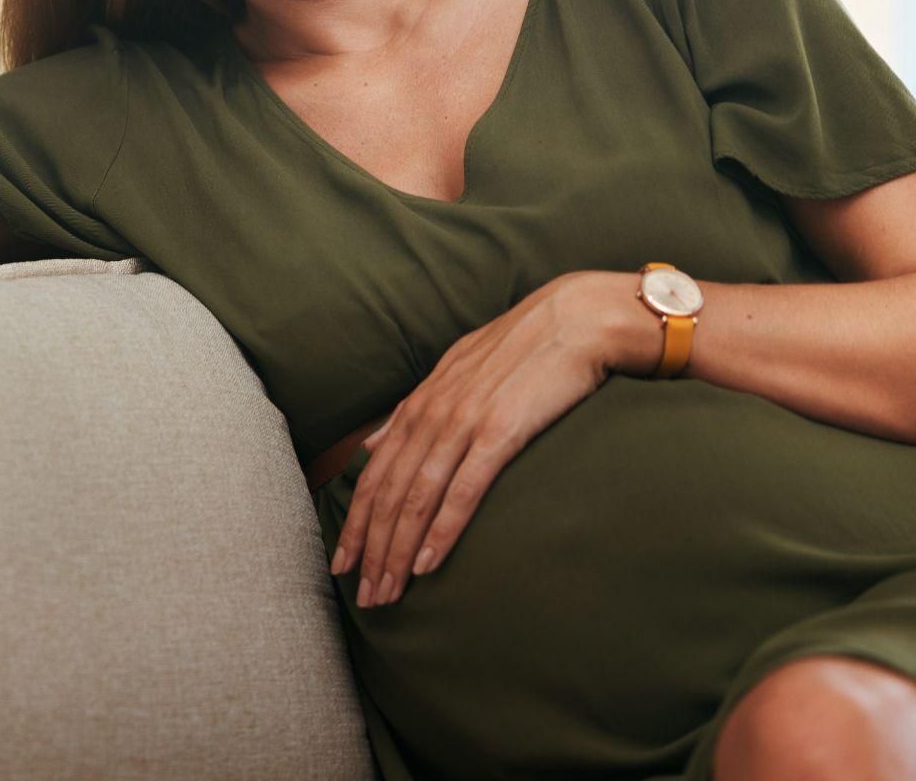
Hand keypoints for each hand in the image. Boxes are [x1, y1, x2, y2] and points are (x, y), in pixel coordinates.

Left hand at [330, 272, 618, 608]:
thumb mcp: (452, 372)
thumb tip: (372, 441)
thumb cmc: (519, 349)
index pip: (374, 474)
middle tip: (362, 596)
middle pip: (388, 494)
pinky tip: (427, 563)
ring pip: (416, 498)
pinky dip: (440, 530)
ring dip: (397, 551)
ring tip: (387, 594)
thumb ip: (411, 411)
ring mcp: (463, 424)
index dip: (354, 522)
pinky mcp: (500, 434)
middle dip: (369, 549)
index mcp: (420, 404)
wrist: (574, 320)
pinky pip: (462, 491)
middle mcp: (431, 415)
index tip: (341, 563)